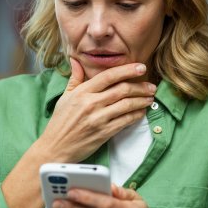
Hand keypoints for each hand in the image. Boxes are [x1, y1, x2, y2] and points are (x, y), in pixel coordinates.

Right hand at [34, 58, 155, 163]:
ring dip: (142, 100)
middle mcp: (91, 103)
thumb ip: (75, 78)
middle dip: (140, 86)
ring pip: (127, 105)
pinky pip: (125, 121)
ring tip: (150, 98)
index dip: (127, 70)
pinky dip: (136, 115)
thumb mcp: (65, 97)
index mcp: (82, 92)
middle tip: (151, 85)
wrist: (56, 147)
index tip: (141, 67)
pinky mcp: (104, 133)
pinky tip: (141, 112)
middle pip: (122, 89)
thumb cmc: (60, 122)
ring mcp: (98, 119)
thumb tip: (76, 60)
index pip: (109, 76)